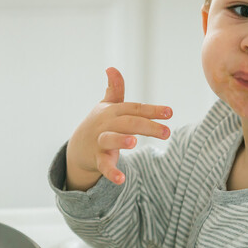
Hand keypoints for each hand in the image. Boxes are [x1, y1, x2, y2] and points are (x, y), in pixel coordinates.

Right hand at [66, 67, 171, 189]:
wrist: (77, 147)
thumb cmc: (100, 124)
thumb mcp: (106, 106)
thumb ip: (115, 89)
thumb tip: (111, 67)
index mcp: (113, 111)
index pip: (135, 109)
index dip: (152, 110)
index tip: (170, 112)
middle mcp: (106, 124)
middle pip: (128, 123)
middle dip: (147, 126)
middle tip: (167, 132)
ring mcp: (100, 141)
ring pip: (110, 140)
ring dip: (121, 140)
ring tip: (135, 142)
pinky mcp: (97, 159)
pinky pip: (104, 166)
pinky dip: (112, 173)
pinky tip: (122, 179)